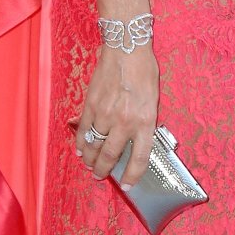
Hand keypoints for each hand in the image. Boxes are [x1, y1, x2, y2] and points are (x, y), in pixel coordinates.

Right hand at [74, 44, 158, 185]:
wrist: (126, 48)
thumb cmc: (145, 71)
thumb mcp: (154, 100)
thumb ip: (145, 121)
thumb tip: (135, 140)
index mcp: (145, 121)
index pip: (139, 157)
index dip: (133, 175)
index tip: (129, 186)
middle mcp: (124, 122)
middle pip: (110, 156)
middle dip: (104, 170)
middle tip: (101, 176)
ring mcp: (105, 114)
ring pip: (94, 146)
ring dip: (91, 159)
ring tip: (90, 166)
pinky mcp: (90, 105)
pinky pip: (83, 130)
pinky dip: (81, 142)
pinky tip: (81, 149)